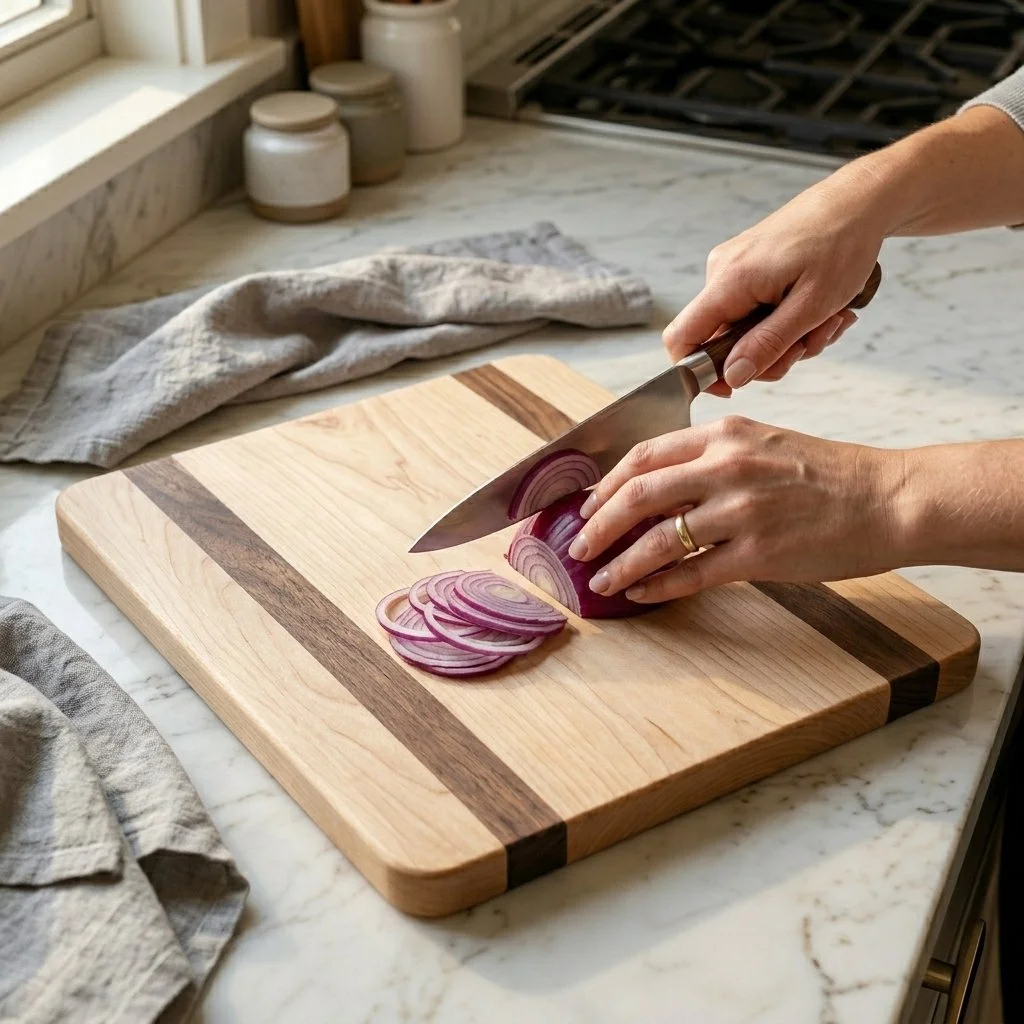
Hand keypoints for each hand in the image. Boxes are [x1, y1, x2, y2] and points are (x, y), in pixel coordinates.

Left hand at [568, 416, 906, 602]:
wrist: (891, 498)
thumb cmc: (831, 474)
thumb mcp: (766, 444)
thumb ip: (713, 459)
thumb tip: (660, 492)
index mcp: (726, 434)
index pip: (644, 454)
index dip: (606, 483)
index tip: (587, 505)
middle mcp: (728, 466)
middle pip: (638, 495)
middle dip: (597, 525)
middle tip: (578, 547)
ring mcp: (743, 511)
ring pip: (658, 540)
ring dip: (621, 564)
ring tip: (600, 581)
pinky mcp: (760, 554)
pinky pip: (691, 574)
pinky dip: (657, 586)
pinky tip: (640, 593)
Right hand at [663, 176, 885, 394]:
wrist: (859, 201)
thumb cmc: (842, 243)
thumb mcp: (811, 306)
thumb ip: (767, 345)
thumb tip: (732, 376)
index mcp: (729, 280)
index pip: (681, 338)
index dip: (698, 371)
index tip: (734, 385)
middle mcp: (722, 272)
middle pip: (721, 342)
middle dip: (768, 354)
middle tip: (809, 343)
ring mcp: (734, 269)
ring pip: (745, 331)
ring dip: (787, 338)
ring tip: (826, 320)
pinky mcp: (749, 268)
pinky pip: (756, 312)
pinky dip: (787, 320)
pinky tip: (819, 310)